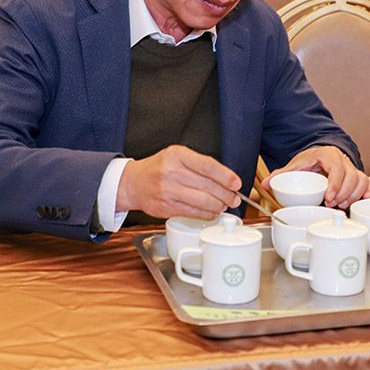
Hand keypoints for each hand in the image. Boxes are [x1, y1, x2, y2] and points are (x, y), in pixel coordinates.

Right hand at [116, 145, 240, 219]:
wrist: (133, 183)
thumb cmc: (159, 168)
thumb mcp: (177, 155)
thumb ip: (199, 164)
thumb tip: (226, 179)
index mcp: (177, 155)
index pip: (207, 165)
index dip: (226, 176)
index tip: (236, 183)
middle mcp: (172, 172)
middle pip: (208, 186)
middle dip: (226, 194)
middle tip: (234, 197)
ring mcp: (169, 191)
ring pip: (203, 202)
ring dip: (219, 206)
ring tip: (224, 205)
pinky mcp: (167, 207)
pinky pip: (194, 213)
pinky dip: (207, 214)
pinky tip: (212, 212)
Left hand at [263, 145, 369, 208]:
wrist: (320, 156)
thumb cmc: (309, 161)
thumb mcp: (294, 166)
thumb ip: (280, 175)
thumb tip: (266, 184)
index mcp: (327, 154)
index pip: (336, 168)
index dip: (335, 184)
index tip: (328, 198)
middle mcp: (342, 159)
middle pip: (351, 176)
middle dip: (343, 193)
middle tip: (333, 204)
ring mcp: (352, 167)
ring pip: (361, 179)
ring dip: (354, 195)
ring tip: (342, 204)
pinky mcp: (358, 175)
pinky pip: (369, 181)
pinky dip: (368, 190)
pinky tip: (363, 199)